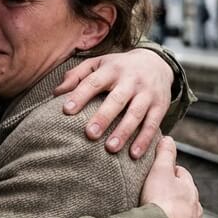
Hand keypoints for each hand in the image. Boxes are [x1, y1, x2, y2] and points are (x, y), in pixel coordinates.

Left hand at [56, 48, 174, 158]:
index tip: (66, 110)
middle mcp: (130, 80)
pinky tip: (134, 154)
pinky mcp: (160, 105)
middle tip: (89, 134)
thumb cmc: (119, 67)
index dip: (80, 95)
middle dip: (103, 117)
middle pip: (117, 99)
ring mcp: (147, 93)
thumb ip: (77, 75)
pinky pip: (152, 124)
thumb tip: (57, 93)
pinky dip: (144, 140)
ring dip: (124, 132)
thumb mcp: (99, 64)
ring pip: (136, 113)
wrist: (157, 63)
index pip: (93, 82)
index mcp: (112, 69)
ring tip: (110, 148)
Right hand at [140, 138, 202, 217]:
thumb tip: (169, 138)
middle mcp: (197, 210)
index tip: (158, 175)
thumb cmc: (159, 201)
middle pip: (187, 200)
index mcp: (190, 190)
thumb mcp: (159, 171)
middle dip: (177, 198)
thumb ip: (165, 154)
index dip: (170, 174)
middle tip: (158, 199)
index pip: (182, 176)